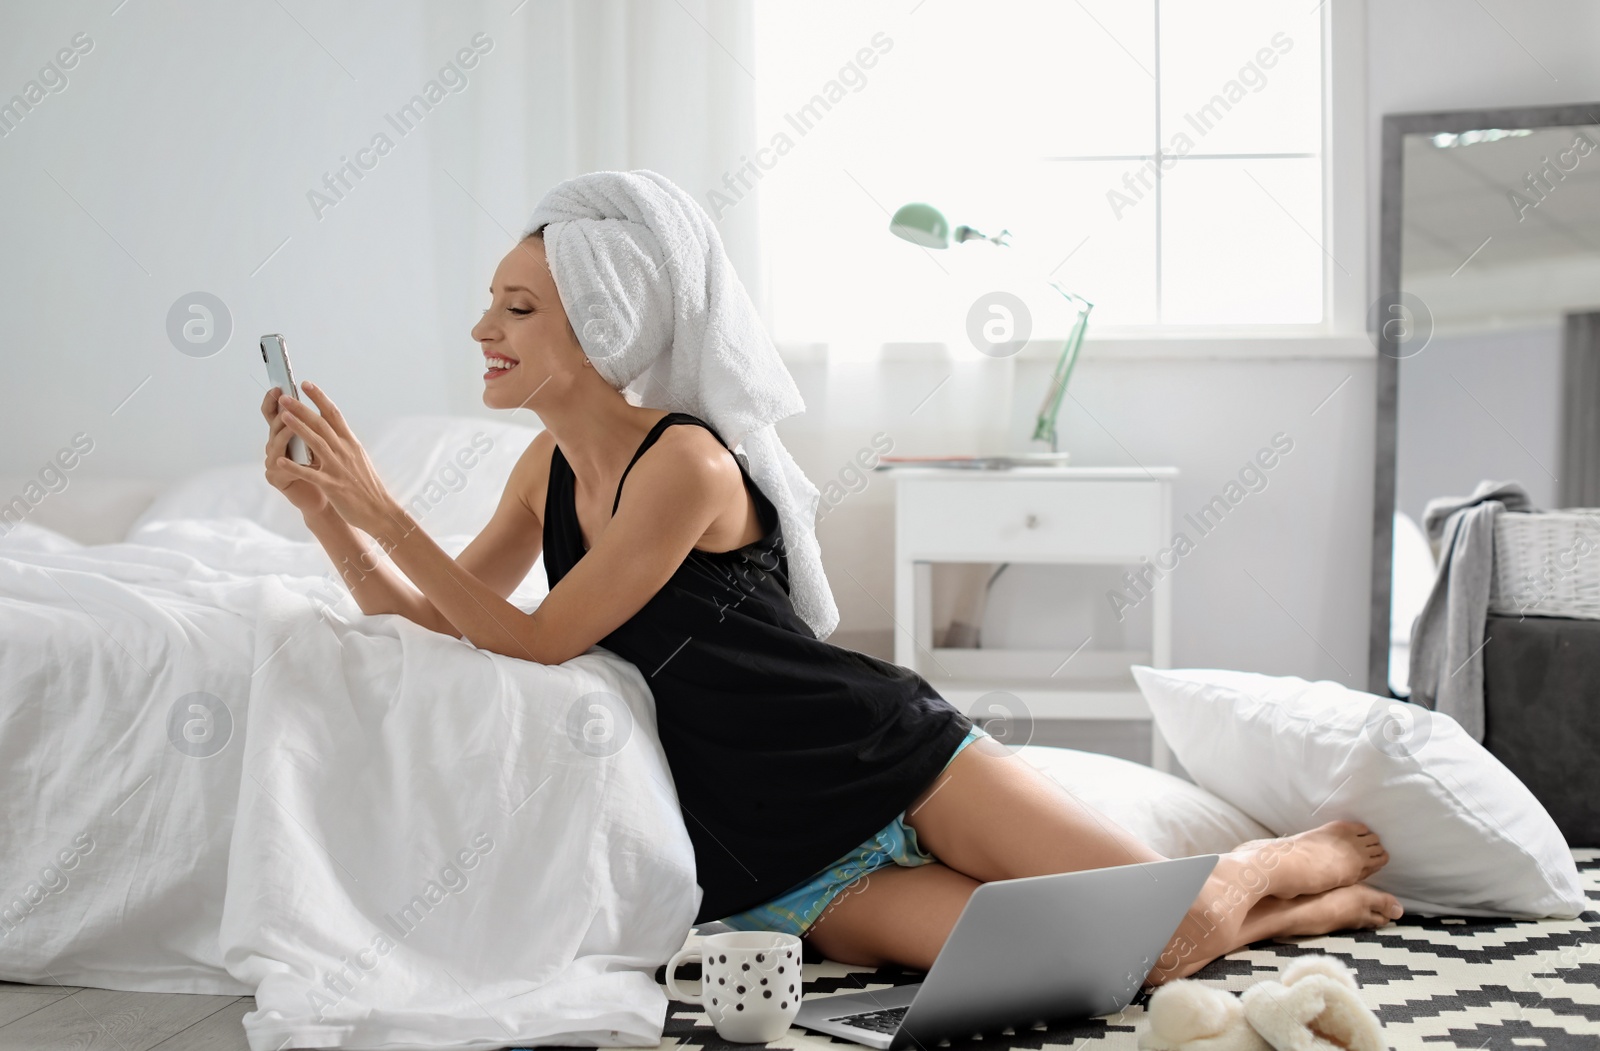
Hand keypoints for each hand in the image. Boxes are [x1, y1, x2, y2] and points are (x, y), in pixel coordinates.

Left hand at [271, 383, 399, 534]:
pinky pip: (311, 474)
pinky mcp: (333, 485)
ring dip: (298, 428)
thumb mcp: (359, 458)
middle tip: (285, 396)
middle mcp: (345, 451)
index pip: (334, 414)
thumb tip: (334, 428)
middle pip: (321, 424)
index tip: (306, 384)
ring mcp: (339, 468)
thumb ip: (344, 443)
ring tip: (282, 416)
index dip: (319, 398)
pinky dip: (295, 467)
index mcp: (351, 443)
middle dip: (302, 408)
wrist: (380, 511)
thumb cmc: (368, 486)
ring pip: (316, 443)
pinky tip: (279, 461)